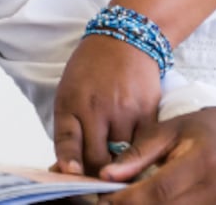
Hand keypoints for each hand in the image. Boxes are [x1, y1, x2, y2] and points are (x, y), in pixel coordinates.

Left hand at [52, 33, 163, 176]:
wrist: (125, 39)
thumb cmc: (91, 69)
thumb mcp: (69, 92)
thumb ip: (68, 130)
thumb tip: (68, 169)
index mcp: (71, 102)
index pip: (67, 139)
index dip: (69, 161)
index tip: (70, 173)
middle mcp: (97, 107)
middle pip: (97, 156)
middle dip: (95, 172)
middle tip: (96, 178)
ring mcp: (124, 109)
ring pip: (122, 156)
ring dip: (118, 164)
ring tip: (115, 162)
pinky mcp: (148, 110)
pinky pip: (143, 145)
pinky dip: (138, 153)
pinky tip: (134, 151)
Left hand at [99, 107, 215, 204]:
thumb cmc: (196, 130)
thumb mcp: (166, 131)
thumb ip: (137, 154)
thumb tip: (106, 176)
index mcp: (203, 160)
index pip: (160, 190)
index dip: (129, 199)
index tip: (105, 198)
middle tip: (113, 202)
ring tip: (131, 201)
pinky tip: (150, 203)